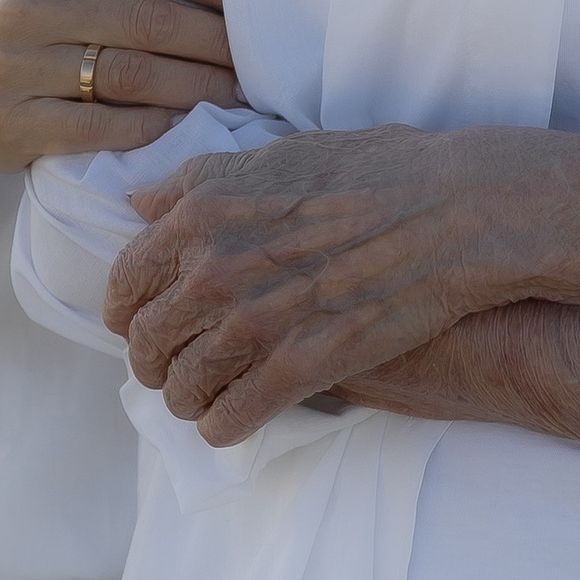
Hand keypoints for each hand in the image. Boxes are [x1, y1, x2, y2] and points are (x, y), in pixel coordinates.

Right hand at [0, 0, 241, 168]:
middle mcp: (23, 6)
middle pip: (150, 23)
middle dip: (217, 43)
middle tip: (261, 57)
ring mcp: (14, 70)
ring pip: (133, 79)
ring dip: (198, 89)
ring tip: (240, 93)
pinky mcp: (14, 128)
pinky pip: (103, 131)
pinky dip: (153, 131)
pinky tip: (187, 126)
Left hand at [110, 126, 513, 438]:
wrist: (452, 212)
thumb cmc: (376, 171)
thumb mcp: (275, 153)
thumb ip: (200, 180)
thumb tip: (143, 202)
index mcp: (201, 212)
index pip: (128, 280)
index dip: (127, 309)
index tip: (138, 321)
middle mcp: (215, 268)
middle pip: (147, 340)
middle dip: (151, 360)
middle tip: (167, 365)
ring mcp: (255, 323)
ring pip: (182, 386)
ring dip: (185, 397)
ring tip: (200, 396)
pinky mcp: (299, 368)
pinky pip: (229, 419)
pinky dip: (221, 427)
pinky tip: (230, 421)